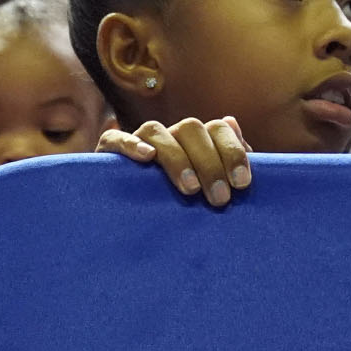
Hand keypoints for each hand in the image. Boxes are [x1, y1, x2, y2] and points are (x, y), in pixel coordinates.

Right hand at [97, 117, 250, 207]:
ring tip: (189, 189)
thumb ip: (226, 162)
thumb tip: (238, 129)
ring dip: (176, 158)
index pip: (217, 128)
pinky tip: (147, 158)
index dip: (232, 152)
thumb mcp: (208, 188)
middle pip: (191, 128)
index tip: (241, 183)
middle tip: (219, 198)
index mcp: (195, 140)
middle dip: (209, 163)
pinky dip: (132, 145)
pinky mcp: (108, 152)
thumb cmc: (179, 205)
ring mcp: (138, 140)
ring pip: (157, 130)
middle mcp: (169, 135)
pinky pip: (116, 139)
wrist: (128, 222)